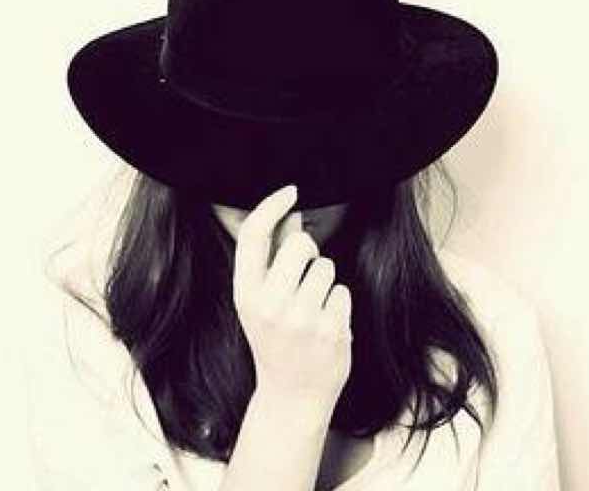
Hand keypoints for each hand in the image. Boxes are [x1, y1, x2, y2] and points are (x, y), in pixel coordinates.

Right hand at [233, 185, 352, 417]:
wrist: (291, 395)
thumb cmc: (274, 340)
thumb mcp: (259, 302)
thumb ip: (272, 261)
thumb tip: (289, 216)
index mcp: (245, 293)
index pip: (253, 235)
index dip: (271, 205)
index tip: (290, 191)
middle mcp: (269, 304)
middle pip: (300, 244)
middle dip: (308, 251)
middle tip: (303, 276)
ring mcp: (301, 319)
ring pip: (326, 266)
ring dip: (324, 282)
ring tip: (312, 308)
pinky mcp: (330, 329)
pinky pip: (342, 290)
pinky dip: (338, 303)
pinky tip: (325, 324)